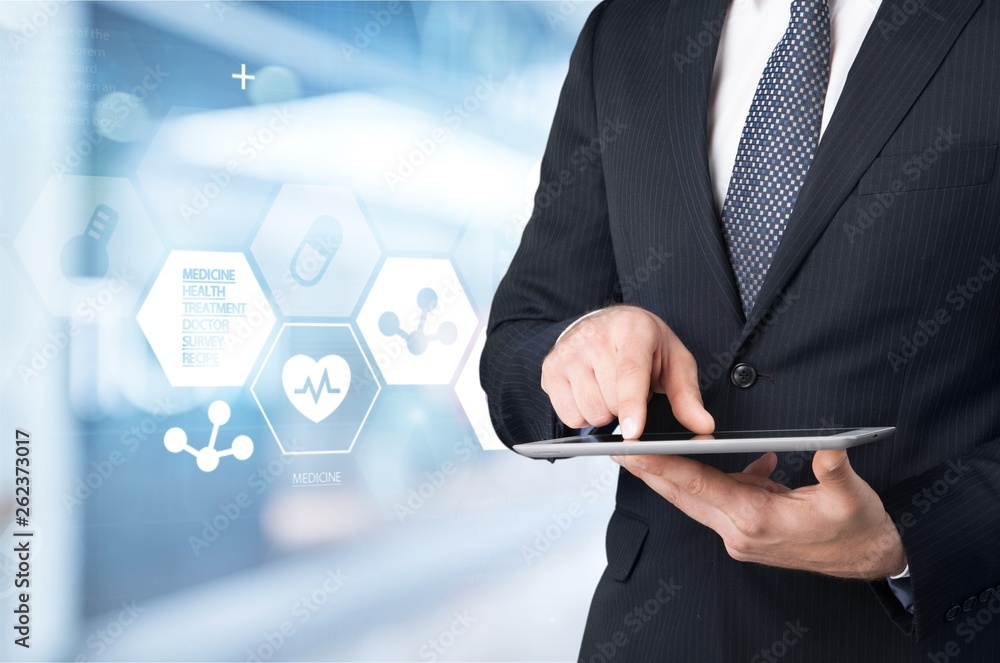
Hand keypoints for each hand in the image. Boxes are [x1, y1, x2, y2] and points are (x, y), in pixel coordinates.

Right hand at [541, 306, 713, 436]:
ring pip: (589, 412)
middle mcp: (595, 336)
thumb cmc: (645, 345)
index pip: (630, 373)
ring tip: (610, 390)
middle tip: (630, 389)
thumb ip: (687, 396)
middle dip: (624, 409)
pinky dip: (583, 414)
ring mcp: (568, 351)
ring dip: (604, 412)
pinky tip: (591, 393)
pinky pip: (569, 415)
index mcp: (632, 329)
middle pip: (609, 401)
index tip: (633, 433)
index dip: (631, 406)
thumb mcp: (675, 362)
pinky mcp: (550, 367)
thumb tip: (703, 426)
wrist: (608, 323)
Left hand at [613, 449, 906, 579]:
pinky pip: (722, 500)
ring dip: (676, 475)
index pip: (699, 486)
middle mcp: (741, 531)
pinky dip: (721, 480)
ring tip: (652, 450)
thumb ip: (834, 469)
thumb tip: (827, 446)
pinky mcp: (748, 533)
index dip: (663, 466)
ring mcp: (741, 536)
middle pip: (684, 495)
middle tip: (620, 449)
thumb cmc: (858, 530)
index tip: (634, 452)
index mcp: (758, 520)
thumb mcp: (853, 497)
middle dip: (651, 471)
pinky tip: (750, 463)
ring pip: (697, 499)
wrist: (870, 560)